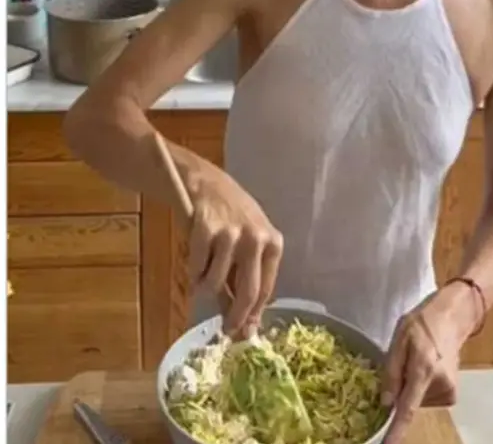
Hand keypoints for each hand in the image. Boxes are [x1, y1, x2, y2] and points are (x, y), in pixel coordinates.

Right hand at [185, 159, 282, 337]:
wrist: (207, 184)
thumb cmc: (232, 219)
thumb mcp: (248, 246)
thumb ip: (247, 280)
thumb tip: (245, 324)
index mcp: (273, 244)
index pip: (266, 289)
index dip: (253, 315)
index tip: (244, 333)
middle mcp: (257, 239)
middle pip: (247, 292)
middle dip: (235, 316)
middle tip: (225, 329)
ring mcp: (231, 234)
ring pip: (215, 283)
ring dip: (205, 287)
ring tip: (203, 274)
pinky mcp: (205, 230)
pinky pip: (196, 268)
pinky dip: (193, 271)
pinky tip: (195, 259)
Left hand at [382, 283, 477, 443]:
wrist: (453, 316)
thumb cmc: (422, 323)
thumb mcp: (399, 339)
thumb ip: (391, 372)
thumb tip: (386, 404)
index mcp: (423, 370)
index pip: (408, 409)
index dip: (396, 431)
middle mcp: (440, 384)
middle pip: (409, 403)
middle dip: (401, 390)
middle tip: (405, 364)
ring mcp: (449, 389)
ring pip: (418, 402)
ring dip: (412, 389)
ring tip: (417, 362)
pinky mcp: (452, 392)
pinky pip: (428, 400)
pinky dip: (422, 391)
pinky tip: (427, 371)